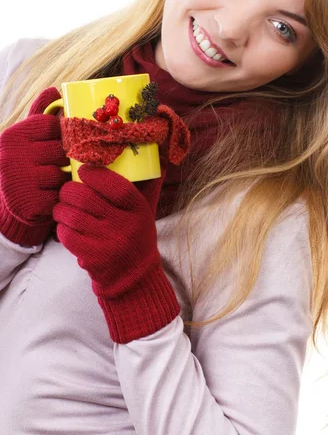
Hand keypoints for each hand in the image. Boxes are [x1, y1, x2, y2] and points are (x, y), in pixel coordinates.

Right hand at [0, 87, 70, 245]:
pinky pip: (59, 196)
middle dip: (67, 158)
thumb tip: (55, 90)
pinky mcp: (26, 204)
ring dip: (65, 179)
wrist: (10, 204)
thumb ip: (42, 114)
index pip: (53, 125)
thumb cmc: (27, 164)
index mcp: (12, 136)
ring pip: (62, 174)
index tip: (66, 141)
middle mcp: (10, 156)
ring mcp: (17, 181)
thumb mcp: (30, 137)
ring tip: (55, 181)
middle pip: (61, 150)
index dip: (65, 133)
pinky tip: (52, 197)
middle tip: (63, 164)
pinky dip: (61, 197)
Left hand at [53, 164, 179, 342]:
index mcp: (138, 210)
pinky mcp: (91, 258)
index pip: (116, 186)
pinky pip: (67, 235)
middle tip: (67, 190)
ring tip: (62, 207)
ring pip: (72, 215)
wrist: (134, 279)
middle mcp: (123, 226)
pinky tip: (65, 225)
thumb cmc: (137, 237)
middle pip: (86, 198)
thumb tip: (158, 156)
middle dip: (69, 190)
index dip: (96, 174)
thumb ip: (149, 185)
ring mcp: (106, 243)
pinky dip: (61, 227)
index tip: (84, 170)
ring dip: (61, 208)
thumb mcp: (147, 212)